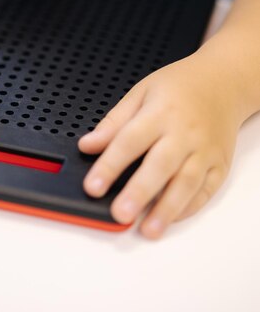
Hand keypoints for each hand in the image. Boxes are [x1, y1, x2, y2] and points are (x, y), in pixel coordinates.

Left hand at [78, 53, 241, 238]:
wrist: (222, 82)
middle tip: (120, 213)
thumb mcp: (141, 92)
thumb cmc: (179, 86)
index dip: (109, 165)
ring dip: (167, 209)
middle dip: (140, 191)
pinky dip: (189, 207)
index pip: (130, 141)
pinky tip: (172, 218)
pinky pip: (206, 190)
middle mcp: (185, 132)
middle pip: (160, 165)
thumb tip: (88, 145)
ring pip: (186, 183)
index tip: (93, 186)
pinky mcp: (220, 164)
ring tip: (148, 229)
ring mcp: (205, 150)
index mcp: (161, 112)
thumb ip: (114, 122)